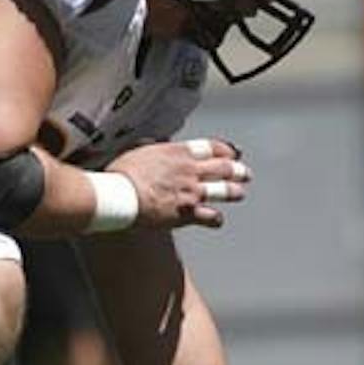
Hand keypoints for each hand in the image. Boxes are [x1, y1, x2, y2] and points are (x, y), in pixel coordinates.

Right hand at [106, 138, 250, 229]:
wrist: (119, 196)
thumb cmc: (121, 174)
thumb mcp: (138, 151)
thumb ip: (153, 148)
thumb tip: (154, 144)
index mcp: (178, 152)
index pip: (212, 147)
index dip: (226, 150)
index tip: (232, 153)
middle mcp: (190, 170)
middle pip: (224, 167)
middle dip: (238, 170)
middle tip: (244, 173)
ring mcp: (191, 192)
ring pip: (225, 191)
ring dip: (235, 192)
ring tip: (239, 193)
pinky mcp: (187, 214)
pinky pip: (212, 217)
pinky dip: (217, 219)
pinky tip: (217, 220)